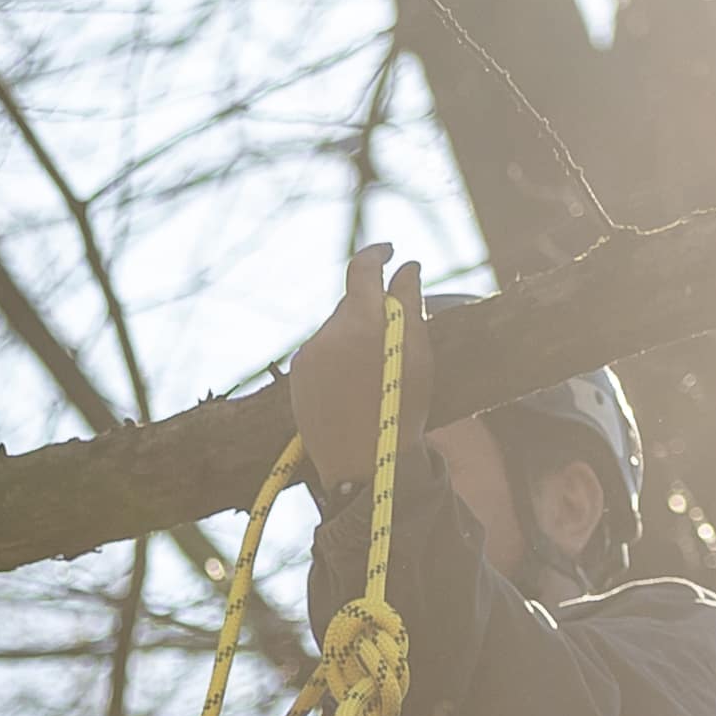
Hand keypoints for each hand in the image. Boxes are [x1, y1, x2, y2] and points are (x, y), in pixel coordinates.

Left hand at [290, 242, 426, 511]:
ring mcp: (307, 356)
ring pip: (335, 327)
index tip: (389, 251)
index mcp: (361, 324)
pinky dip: (339, 355)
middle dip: (372, 306)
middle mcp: (327, 335)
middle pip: (350, 302)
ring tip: (375, 374)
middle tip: (397, 335)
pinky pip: (320, 350)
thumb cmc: (402, 408)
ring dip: (356, 334)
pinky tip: (354, 386)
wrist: (363, 464)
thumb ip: (410, 303)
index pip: (362, 270)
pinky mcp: (297, 375)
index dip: (376, 254)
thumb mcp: (417, 353)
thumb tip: (407, 266)